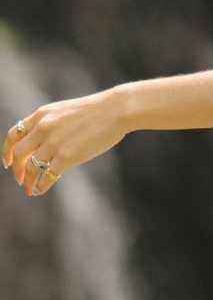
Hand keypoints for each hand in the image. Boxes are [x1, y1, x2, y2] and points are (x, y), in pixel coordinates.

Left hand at [2, 90, 127, 196]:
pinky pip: (47, 176)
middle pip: (18, 154)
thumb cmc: (95, 111)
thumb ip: (50, 124)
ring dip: (28, 181)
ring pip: (31, 167)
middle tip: (20, 179)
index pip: (13, 135)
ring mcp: (54, 143)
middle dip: (17, 170)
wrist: (114, 110)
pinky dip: (41, 186)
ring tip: (30, 189)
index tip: (8, 162)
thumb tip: (43, 142)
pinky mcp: (67, 156)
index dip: (7, 151)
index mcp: (40, 115)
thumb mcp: (64, 111)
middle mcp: (42, 128)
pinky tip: (40, 190)